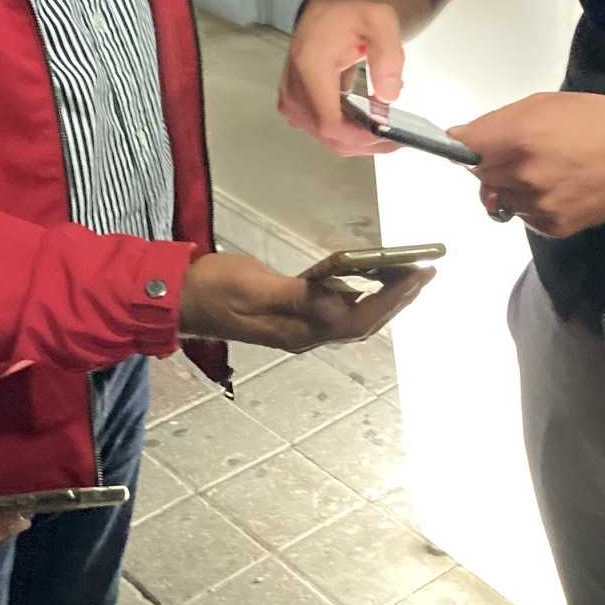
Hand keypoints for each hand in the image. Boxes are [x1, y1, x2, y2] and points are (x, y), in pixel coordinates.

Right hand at [178, 251, 433, 352]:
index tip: (418, 274)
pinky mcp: (291, 312)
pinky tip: (369, 277)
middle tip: (426, 271)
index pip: (357, 319)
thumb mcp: (253, 288)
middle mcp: (303, 334)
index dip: (391, 299)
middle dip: (397, 298)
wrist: (178, 297)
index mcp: (298, 331)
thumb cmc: (212, 289)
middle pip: (362, 321)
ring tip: (408, 272)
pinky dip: (359, 291)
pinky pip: (336, 306)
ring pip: (353, 316)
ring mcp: (297, 325)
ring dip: (383, 296)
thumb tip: (341, 302)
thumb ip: (298, 297)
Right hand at [277, 0, 405, 156]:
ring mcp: (290, 99)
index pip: (330, 122)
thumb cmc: (351, 13)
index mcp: (310, 67)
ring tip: (387, 134)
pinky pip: (320, 131)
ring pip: (326, 139)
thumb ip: (388, 56)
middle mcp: (293, 88)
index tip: (388, 136)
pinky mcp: (292, 104)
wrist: (324, 9)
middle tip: (397, 139)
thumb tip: (389, 97)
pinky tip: (366, 127)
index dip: (360, 137)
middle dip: (365, 143)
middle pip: (329, 136)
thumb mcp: (380, 20)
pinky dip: (345, 135)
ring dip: (357, 142)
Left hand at [451, 94, 604, 237]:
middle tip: (524, 156)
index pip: (464, 150)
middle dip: (493, 167)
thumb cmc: (596, 119)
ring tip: (547, 173)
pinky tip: (559, 190)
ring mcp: (538, 204)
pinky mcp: (554, 226)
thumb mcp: (545, 104)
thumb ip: (498, 121)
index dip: (467, 147)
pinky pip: (525, 218)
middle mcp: (524, 174)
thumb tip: (458, 138)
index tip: (476, 146)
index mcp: (519, 137)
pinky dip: (533, 206)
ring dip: (512, 189)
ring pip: (501, 201)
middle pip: (480, 178)